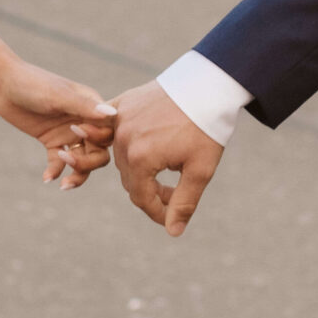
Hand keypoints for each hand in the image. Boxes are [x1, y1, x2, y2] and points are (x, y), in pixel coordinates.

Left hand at [0, 42, 116, 189]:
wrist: (2, 85)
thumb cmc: (33, 83)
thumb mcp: (58, 95)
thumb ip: (85, 106)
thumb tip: (114, 114)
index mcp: (91, 106)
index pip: (109, 130)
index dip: (100, 138)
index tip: (78, 132)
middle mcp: (83, 121)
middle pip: (99, 151)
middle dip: (89, 162)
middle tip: (70, 162)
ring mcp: (68, 132)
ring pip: (83, 159)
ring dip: (77, 172)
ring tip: (64, 184)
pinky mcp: (51, 141)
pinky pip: (59, 162)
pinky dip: (55, 171)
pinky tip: (46, 178)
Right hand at [110, 81, 224, 235]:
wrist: (206, 85)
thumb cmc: (206, 128)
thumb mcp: (200, 170)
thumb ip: (184, 202)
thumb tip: (172, 232)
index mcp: (140, 158)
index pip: (141, 197)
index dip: (157, 212)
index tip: (171, 217)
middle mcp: (122, 140)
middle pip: (130, 180)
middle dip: (151, 192)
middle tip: (175, 194)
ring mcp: (119, 120)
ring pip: (121, 159)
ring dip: (141, 170)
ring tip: (167, 171)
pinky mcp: (121, 106)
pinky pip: (111, 131)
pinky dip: (121, 145)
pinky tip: (137, 152)